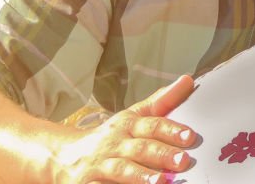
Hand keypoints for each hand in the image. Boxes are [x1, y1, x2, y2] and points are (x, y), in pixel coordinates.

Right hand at [48, 75, 196, 183]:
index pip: (151, 124)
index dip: (170, 130)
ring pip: (121, 169)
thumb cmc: (109, 137)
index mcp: (127, 125)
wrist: (64, 156)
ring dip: (140, 176)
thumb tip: (188, 81)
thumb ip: (161, 102)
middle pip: (140, 148)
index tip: (190, 136)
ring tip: (161, 182)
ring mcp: (100, 165)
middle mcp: (114, 143)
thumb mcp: (133, 116)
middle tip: (183, 161)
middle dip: (161, 154)